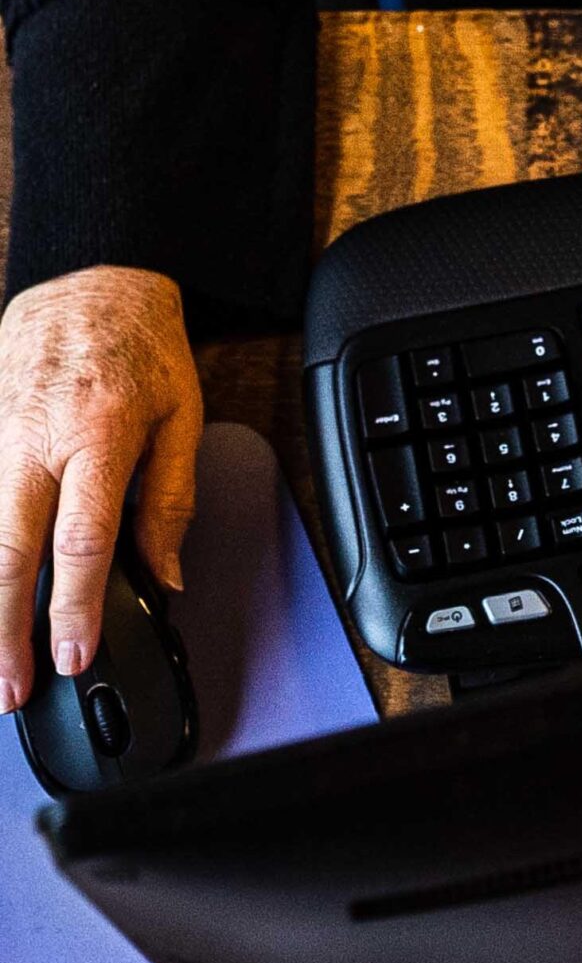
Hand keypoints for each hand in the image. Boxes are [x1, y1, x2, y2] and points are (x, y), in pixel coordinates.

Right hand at [0, 267, 201, 713]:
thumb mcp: (183, 413)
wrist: (93, 275)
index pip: (83, 539)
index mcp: (98, 431)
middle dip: (6, 628)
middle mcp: (37, 436)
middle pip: (11, 550)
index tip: (73, 656)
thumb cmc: (142, 342)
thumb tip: (166, 574)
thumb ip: (171, 498)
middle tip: (11, 686)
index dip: (75, 607)